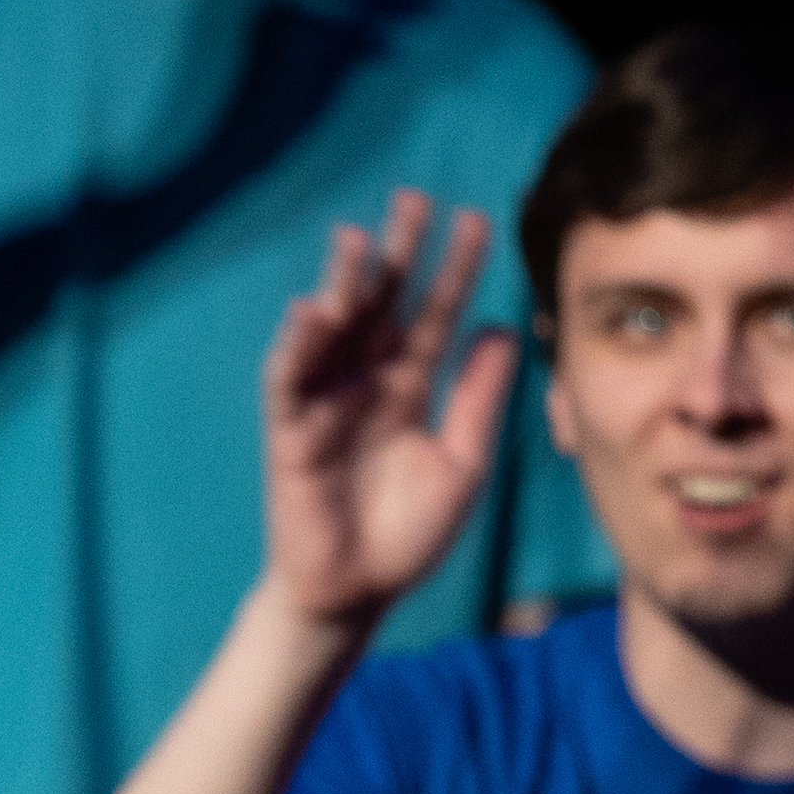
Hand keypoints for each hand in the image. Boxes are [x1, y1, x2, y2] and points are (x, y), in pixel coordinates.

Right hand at [252, 194, 512, 629]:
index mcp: (408, 386)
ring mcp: (325, 402)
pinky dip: (299, 344)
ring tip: (359, 241)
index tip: (476, 221)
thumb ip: (479, 397)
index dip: (453, 270)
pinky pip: (290, 380)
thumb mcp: (463, 462)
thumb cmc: (407, 534)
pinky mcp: (291, 432)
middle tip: (413, 200)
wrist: (356, 594)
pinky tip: (316, 310)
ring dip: (343, 284)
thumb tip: (503, 326)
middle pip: (379, 305)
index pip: (433, 315)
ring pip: (332, 329)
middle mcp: (365, 381)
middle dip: (395, 254)